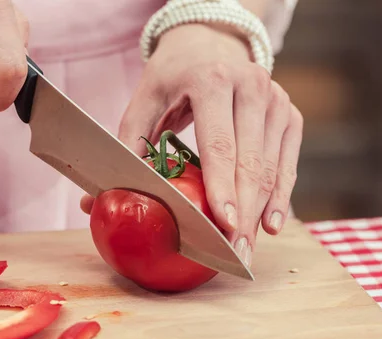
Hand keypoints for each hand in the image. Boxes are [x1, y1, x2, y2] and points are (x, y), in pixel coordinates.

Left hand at [82, 23, 302, 266]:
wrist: (211, 43)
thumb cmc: (174, 76)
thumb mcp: (144, 100)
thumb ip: (127, 147)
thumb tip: (92, 201)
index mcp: (211, 80)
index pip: (219, 143)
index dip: (221, 187)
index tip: (224, 224)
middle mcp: (251, 85)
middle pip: (250, 160)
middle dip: (243, 212)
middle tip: (234, 251)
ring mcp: (276, 99)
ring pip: (272, 166)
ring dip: (261, 211)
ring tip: (247, 246)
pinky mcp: (289, 113)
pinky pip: (288, 163)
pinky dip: (280, 195)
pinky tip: (270, 223)